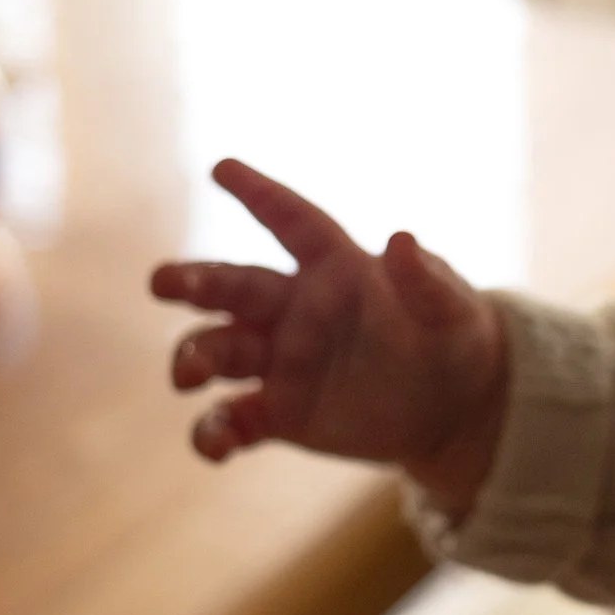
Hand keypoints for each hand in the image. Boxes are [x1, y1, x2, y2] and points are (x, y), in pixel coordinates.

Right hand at [150, 159, 508, 500]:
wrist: (452, 408)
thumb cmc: (452, 338)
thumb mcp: (451, 310)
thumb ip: (425, 279)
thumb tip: (401, 239)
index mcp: (334, 267)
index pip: (290, 221)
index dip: (259, 193)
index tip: (223, 168)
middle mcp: (295, 308)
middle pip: (233, 285)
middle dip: (194, 281)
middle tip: (162, 282)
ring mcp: (280, 361)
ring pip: (219, 350)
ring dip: (194, 357)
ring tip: (187, 375)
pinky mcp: (279, 413)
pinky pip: (233, 420)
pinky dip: (213, 432)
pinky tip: (213, 446)